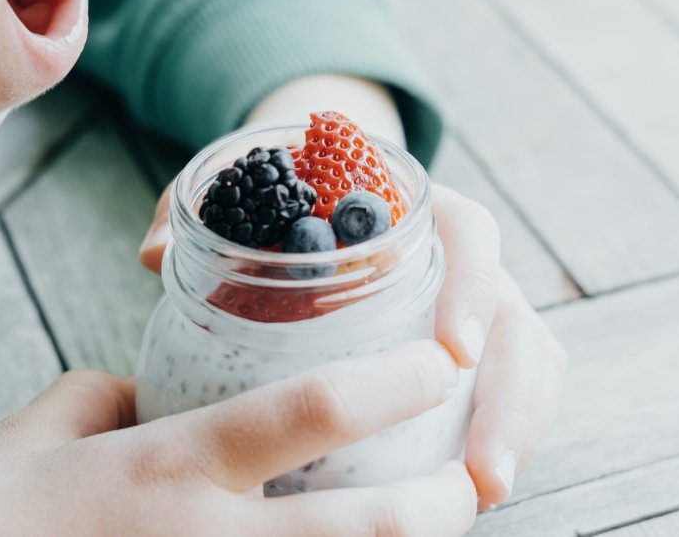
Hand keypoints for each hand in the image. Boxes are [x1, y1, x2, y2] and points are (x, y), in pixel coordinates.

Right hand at [0, 343, 476, 535]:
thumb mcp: (26, 441)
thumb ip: (97, 400)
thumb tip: (139, 392)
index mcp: (168, 467)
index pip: (312, 409)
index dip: (394, 381)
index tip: (438, 363)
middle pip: (365, 525)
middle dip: (439, 504)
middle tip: (469, 482)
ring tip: (438, 529)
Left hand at [139, 183, 567, 508]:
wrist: (321, 187)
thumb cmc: (282, 196)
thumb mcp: (241, 185)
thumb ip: (197, 210)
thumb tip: (153, 255)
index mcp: (417, 207)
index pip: (469, 234)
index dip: (470, 289)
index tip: (450, 353)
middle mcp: (458, 257)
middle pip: (513, 318)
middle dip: (509, 398)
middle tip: (481, 472)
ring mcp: (473, 305)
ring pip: (526, 362)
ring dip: (516, 429)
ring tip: (485, 493)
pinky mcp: (474, 350)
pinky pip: (511, 391)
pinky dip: (505, 435)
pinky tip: (474, 489)